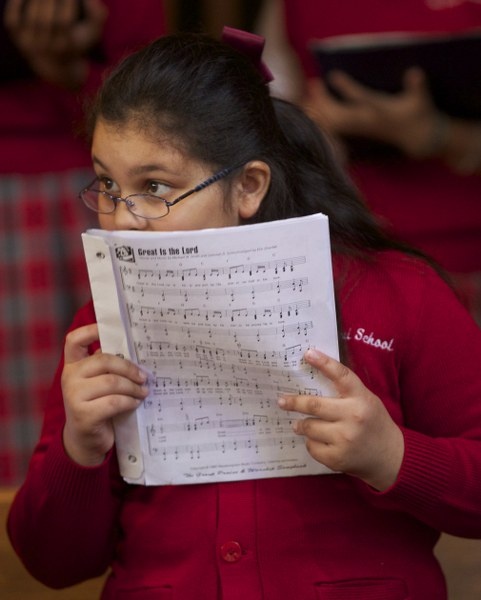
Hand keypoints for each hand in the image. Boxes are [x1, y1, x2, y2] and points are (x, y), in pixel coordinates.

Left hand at [3, 0, 107, 88]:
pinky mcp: (16, 40)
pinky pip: (12, 19)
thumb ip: (97, 14)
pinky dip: (15, 4)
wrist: (55, 67)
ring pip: (30, 18)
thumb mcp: (93, 31)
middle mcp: (47, 49)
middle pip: (45, 20)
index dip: (66, 3)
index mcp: (66, 47)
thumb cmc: (77, 41)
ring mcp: (30, 45)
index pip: (63, 22)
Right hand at [61, 324, 148, 466]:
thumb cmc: (98, 406)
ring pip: (112, 382)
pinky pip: (114, 402)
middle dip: (129, 368)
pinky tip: (135, 403)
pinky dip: (129, 401)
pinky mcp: (83, 415)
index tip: (112, 330)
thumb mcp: (99, 383)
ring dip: (133, 387)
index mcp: (73, 365)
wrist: (85, 440)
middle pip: (104, 360)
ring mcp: (73, 396)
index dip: (91, 331)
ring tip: (143, 391)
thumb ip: (108, 368)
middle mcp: (69, 377)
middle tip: (144, 377)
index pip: (74, 340)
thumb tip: (137, 352)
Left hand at [278, 348, 403, 490]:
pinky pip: (311, 446)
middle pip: (314, 405)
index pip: (341, 375)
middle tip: (282, 401)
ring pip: (309, 427)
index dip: (324, 363)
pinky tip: (319, 441)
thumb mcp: (366, 400)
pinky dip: (311, 442)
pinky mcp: (337, 458)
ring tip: (299, 424)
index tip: (308, 353)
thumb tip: (310, 379)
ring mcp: (345, 439)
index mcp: (362, 398)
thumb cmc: (373, 421)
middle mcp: (353, 417)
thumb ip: (344, 391)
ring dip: (301, 425)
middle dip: (294, 402)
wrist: (390, 456)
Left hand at [303, 67, 444, 159]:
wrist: (417, 139)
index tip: (331, 74)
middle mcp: (365, 122)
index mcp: (379, 112)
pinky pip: (332, 129)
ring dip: (318, 111)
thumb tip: (415, 72)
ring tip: (304, 97)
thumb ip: (417, 86)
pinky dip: (319, 120)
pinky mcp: (354, 134)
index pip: (359, 99)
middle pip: (338, 116)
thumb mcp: (421, 99)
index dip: (345, 87)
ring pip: (332, 124)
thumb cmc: (419, 114)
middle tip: (313, 83)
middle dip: (324, 101)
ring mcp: (358, 130)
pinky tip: (308, 112)